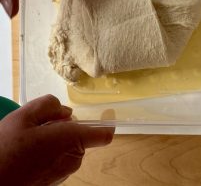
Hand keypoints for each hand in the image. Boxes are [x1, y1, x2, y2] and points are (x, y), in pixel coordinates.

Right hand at [0, 95, 114, 185]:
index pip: (103, 134)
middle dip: (65, 126)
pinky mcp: (54, 182)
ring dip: (56, 139)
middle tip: (40, 126)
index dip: (106, 123)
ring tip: (30, 140)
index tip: (106, 115)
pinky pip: (59, 159)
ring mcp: (64, 173)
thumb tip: (66, 112)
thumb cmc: (6, 149)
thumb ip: (49, 106)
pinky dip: (50, 152)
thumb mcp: (24, 116)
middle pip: (80, 135)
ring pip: (68, 146)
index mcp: (71, 140)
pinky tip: (29, 153)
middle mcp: (73, 159)